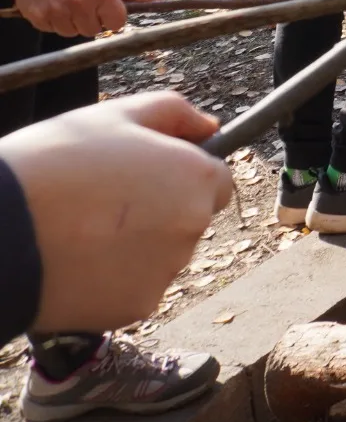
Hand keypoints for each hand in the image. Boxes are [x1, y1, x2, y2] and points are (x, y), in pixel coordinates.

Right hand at [2, 93, 231, 332]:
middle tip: (102, 202)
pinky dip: (112, 279)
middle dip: (159, 211)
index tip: (146, 176)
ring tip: (81, 229)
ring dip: (136, 246)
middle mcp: (193, 227)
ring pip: (161, 255)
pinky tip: (76, 260)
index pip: (217, 180)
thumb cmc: (52, 165)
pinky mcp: (137, 307)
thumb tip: (211, 127)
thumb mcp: (115, 116)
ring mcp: (167, 270)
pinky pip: (133, 288)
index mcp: (195, 178)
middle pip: (190, 219)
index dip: (182, 176)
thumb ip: (175, 114)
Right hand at [15, 0, 146, 37]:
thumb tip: (161, 2)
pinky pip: (55, 32)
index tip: (104, 10)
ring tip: (69, 6)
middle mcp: (80, 2)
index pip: (117, 23)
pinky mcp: (41, 17)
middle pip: (95, 31)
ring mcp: (59, 11)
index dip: (111, 18)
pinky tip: (55, 8)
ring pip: (74, 34)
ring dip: (73, 24)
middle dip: (91, 21)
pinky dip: (56, 23)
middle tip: (84, 6)